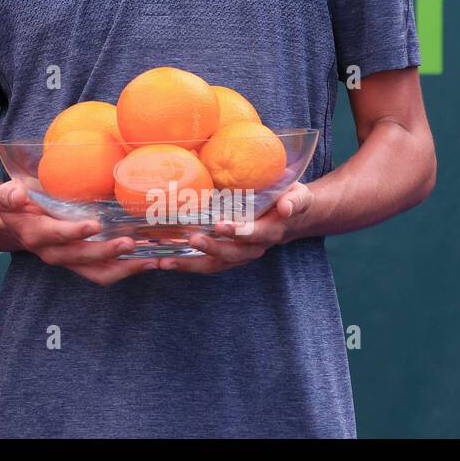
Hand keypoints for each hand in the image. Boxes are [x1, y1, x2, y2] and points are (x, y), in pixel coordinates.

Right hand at [0, 180, 158, 285]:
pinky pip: (107, 272)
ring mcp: (71, 261)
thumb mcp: (6, 196)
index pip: (57, 236)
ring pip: (99, 273)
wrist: (15, 224)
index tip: (94, 224)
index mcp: (36, 235)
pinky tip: (150, 260)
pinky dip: (129, 268)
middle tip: (130, 242)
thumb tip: (16, 193)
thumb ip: (8, 195)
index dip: (74, 232)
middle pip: (83, 258)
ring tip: (151, 260)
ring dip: (126, 268)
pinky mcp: (84, 264)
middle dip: (108, 252)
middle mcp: (54, 254)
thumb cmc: (15, 204)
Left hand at [157, 181, 313, 273]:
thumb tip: (286, 207)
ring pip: (214, 265)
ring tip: (164, 262)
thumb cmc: (289, 199)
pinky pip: (205, 264)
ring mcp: (238, 255)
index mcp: (270, 231)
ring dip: (189, 264)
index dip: (238, 232)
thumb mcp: (298, 195)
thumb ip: (293, 200)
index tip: (221, 226)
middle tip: (191, 239)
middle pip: (231, 254)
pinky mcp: (225, 257)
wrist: (289, 218)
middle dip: (210, 248)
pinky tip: (162, 260)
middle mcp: (254, 248)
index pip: (254, 234)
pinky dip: (185, 263)